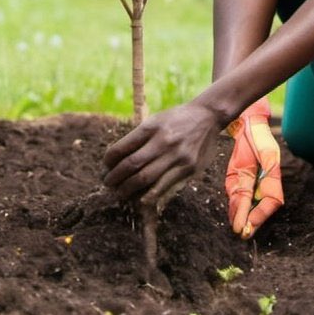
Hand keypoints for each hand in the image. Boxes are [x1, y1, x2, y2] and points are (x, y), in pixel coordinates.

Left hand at [102, 101, 220, 207]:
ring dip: (127, 189)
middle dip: (114, 178)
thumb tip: (116, 160)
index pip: (122, 148)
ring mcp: (177, 156)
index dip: (108, 161)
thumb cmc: (177, 119)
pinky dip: (147, 196)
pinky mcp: (188, 168)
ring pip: (145, 179)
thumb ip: (139, 138)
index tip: (105, 166)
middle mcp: (164, 141)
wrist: (208, 116)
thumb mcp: (156, 120)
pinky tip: (140, 198)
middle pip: (131, 166)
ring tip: (120, 193)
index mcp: (152, 126)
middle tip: (108, 183)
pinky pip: (163, 187)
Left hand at [225, 97, 282, 239]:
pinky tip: (233, 216)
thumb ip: (268, 175)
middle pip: (257, 206)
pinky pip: (235, 195)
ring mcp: (249, 180)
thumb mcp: (267, 154)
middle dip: (251, 220)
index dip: (263, 213)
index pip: (272, 201)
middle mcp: (261, 181)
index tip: (252, 222)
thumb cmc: (259, 137)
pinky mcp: (236, 177)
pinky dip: (234, 207)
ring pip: (245, 203)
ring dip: (240, 215)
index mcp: (273, 176)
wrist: (247, 123)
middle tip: (243, 233)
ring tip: (237, 227)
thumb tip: (268, 200)